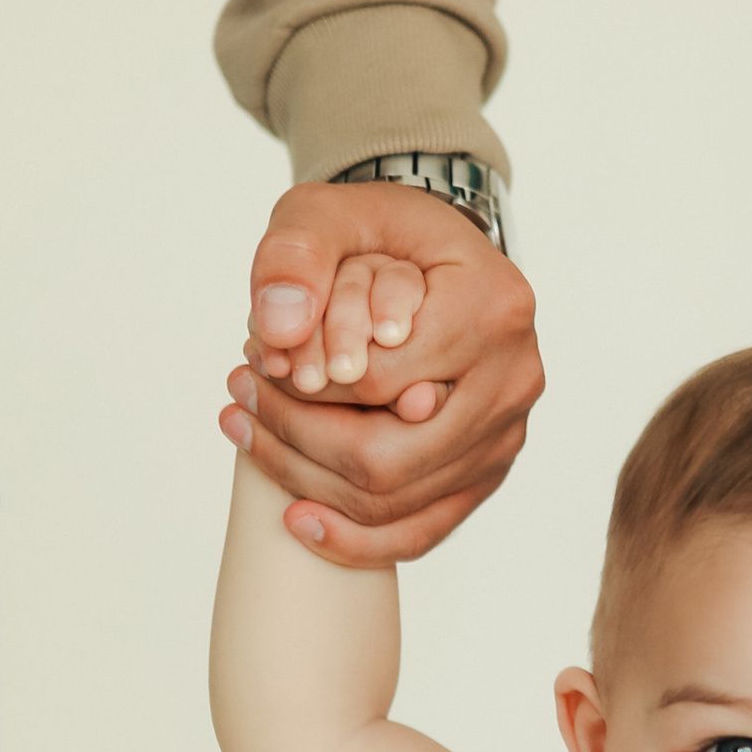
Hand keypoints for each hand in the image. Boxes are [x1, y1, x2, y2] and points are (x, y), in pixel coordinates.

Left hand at [223, 178, 543, 564]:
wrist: (430, 255)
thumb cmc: (383, 231)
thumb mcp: (330, 212)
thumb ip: (295, 254)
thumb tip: (277, 329)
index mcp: (493, 308)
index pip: (380, 381)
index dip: (302, 387)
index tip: (248, 363)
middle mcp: (514, 379)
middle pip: (390, 454)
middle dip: (296, 439)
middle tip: (237, 403)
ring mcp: (506, 434)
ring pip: (397, 499)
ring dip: (308, 481)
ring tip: (248, 434)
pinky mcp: (488, 471)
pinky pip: (423, 531)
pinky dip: (356, 540)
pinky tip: (296, 518)